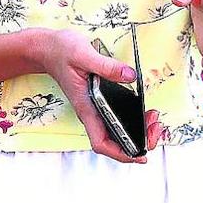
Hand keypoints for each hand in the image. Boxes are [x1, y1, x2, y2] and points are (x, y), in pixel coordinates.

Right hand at [32, 28, 149, 162]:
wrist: (47, 48)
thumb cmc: (61, 52)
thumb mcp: (84, 55)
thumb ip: (107, 66)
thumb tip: (130, 76)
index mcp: (85, 107)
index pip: (101, 142)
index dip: (120, 153)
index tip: (139, 154)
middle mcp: (90, 111)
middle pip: (113, 141)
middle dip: (137, 141)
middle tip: (155, 129)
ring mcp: (94, 107)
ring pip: (116, 130)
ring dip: (137, 131)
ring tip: (154, 119)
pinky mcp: (98, 99)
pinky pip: (116, 117)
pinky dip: (133, 118)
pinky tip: (144, 111)